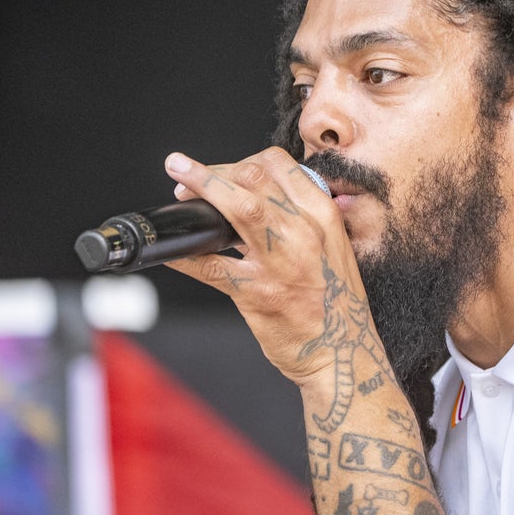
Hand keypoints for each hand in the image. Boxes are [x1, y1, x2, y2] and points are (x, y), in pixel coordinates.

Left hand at [162, 147, 371, 387]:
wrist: (344, 353)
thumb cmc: (335, 303)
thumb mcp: (333, 248)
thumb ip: (302, 220)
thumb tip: (257, 200)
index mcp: (323, 215)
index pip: (278, 164)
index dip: (241, 161)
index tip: (225, 172)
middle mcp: (306, 231)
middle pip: (253, 177)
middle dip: (213, 173)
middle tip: (187, 179)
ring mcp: (282, 261)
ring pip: (238, 207)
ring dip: (200, 188)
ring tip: (177, 189)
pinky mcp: (259, 292)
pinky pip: (211, 265)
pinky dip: (183, 255)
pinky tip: (169, 252)